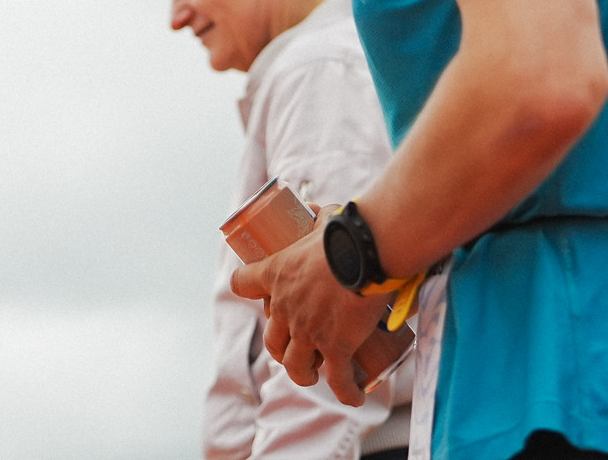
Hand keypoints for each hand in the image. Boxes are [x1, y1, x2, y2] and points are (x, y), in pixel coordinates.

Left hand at [229, 226, 388, 405]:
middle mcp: (285, 308)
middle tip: (297, 346)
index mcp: (275, 274)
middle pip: (271, 340)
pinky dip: (346, 391)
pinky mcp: (335, 347)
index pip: (242, 283)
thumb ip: (314, 217)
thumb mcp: (323, 218)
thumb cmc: (346, 231)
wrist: (366, 252)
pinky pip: (337, 379)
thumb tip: (312, 210)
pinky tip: (354, 396)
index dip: (247, 287)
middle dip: (281, 348)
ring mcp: (308, 332)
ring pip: (295, 365)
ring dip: (304, 373)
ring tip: (316, 375)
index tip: (258, 290)